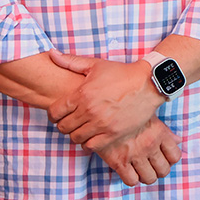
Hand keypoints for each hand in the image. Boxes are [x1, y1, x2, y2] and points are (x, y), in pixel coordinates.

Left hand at [47, 50, 164, 147]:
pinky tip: (92, 135)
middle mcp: (89, 111)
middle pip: (63, 127)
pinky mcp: (113, 134)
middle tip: (70, 121)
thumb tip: (51, 53)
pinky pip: (91, 146)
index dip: (53, 114)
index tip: (59, 113)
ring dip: (75, 134)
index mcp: (82, 94)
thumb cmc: (121, 73)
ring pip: (75, 138)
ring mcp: (101, 124)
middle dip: (63, 124)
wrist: (148, 84)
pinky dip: (88, 143)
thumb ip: (70, 61)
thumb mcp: (95, 64)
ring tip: (81, 128)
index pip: (55, 112)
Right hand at [92, 115, 182, 186]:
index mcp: (159, 132)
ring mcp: (135, 154)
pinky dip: (132, 179)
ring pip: (149, 178)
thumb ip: (166, 130)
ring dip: (146, 176)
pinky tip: (128, 171)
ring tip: (140, 169)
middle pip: (164, 170)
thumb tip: (179, 140)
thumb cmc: (127, 110)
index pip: (175, 156)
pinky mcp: (118, 161)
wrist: (102, 109)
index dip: (170, 159)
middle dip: (159, 170)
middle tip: (152, 165)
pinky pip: (131, 181)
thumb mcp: (150, 115)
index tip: (164, 157)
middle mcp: (150, 145)